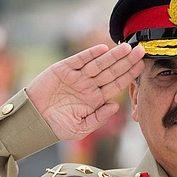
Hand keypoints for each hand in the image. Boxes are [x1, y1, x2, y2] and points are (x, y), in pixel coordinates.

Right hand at [26, 43, 144, 140]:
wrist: (33, 121)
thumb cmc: (57, 127)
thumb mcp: (81, 129)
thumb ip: (99, 118)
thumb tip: (115, 106)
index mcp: (95, 99)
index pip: (116, 84)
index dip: (129, 75)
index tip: (142, 66)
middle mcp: (89, 85)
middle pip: (112, 71)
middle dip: (127, 61)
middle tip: (141, 51)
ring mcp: (77, 76)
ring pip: (99, 64)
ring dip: (113, 55)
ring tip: (127, 47)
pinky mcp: (63, 69)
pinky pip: (79, 59)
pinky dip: (90, 54)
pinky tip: (103, 49)